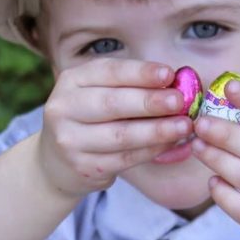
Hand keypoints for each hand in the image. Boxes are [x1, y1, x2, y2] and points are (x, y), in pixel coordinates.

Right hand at [38, 58, 191, 196]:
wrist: (55, 161)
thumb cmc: (89, 119)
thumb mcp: (98, 94)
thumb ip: (130, 87)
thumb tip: (176, 83)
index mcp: (71, 81)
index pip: (108, 72)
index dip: (140, 73)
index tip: (169, 74)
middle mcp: (64, 108)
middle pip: (112, 103)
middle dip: (150, 102)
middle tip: (179, 101)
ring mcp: (70, 140)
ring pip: (121, 135)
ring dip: (157, 130)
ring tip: (183, 126)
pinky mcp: (83, 167)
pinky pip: (125, 158)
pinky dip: (151, 150)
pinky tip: (170, 143)